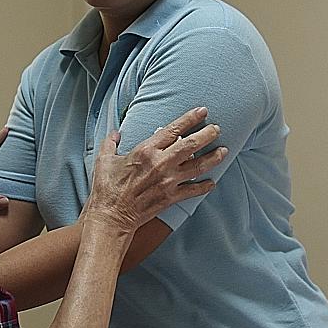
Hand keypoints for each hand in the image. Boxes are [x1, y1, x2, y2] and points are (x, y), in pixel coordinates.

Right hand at [84, 108, 225, 234]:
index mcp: (146, 150)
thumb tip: (115, 134)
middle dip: (207, 134)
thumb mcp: (104, 160)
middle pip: (191, 145)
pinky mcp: (170, 197)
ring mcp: (168, 181)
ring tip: (223, 151)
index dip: (190, 118)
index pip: (173, 129)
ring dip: (213, 158)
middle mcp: (161, 163)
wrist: (111, 216)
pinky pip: (193, 190)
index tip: (202, 111)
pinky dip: (204, 186)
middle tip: (216, 128)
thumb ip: (110, 143)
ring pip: (198, 166)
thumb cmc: (106, 187)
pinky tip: (212, 182)